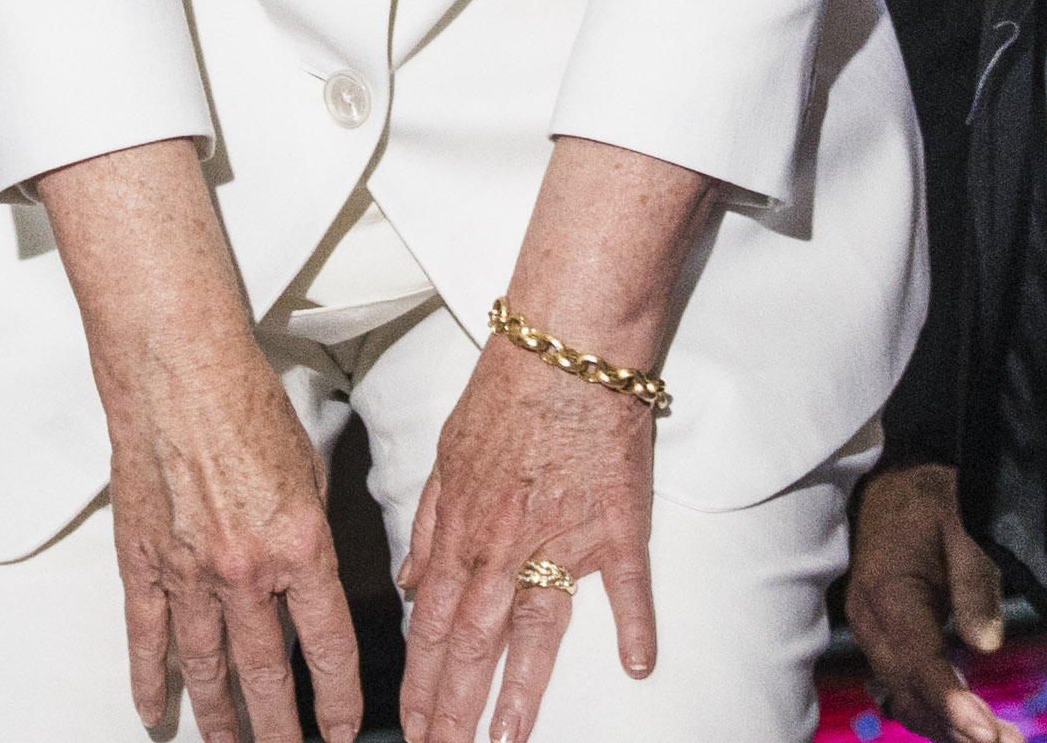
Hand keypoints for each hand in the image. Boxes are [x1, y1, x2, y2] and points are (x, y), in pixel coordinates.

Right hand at [97, 330, 359, 742]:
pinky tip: (156, 711)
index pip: (327, 646)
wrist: (177, 366)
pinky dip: (149, 679)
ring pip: (207, 667)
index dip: (338, 699)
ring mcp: (188, 571)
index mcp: (300, 546)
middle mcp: (246, 569)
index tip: (342, 730)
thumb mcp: (310, 471)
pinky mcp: (144, 559)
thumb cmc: (245, 402)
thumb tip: (315, 582)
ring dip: (220, 716)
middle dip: (282, 728)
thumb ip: (313, 537)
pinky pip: (146, 636)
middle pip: (267, 674)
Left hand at [395, 332, 659, 742]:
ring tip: (508, 740)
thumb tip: (409, 582)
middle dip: (454, 707)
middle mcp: (504, 542)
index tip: (413, 726)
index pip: (430, 623)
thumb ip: (430, 526)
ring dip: (521, 691)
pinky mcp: (618, 521)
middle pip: (471, 642)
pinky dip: (635, 624)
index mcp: (462, 528)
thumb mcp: (446, 456)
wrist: (565, 342)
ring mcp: (563, 536)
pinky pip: (628, 583)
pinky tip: (638, 665)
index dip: (420, 680)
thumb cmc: (505, 391)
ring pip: (535, 630)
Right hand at [842, 465, 1008, 742]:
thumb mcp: (963, 521)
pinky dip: (936, 714)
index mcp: (886, 591)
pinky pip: (905, 691)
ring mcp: (873, 636)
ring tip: (1003, 740)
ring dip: (948, 728)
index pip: (917, 661)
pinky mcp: (884, 643)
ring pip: (905, 701)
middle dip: (956, 728)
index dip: (950, 702)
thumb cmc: (929, 498)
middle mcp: (870, 621)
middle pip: (909, 693)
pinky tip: (972, 727)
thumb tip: (986, 644)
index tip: (986, 732)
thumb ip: (975, 580)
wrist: (891, 483)